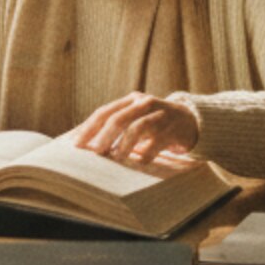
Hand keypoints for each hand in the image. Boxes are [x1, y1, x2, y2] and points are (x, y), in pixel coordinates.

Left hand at [72, 91, 200, 166]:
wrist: (190, 120)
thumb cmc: (154, 122)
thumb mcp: (136, 117)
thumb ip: (115, 125)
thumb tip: (83, 142)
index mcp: (130, 100)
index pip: (105, 112)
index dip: (89, 127)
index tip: (75, 144)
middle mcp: (144, 104)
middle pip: (119, 118)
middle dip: (103, 136)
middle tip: (93, 152)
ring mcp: (159, 116)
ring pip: (138, 128)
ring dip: (124, 145)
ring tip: (115, 158)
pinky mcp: (172, 130)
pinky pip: (157, 143)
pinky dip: (146, 154)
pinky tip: (139, 163)